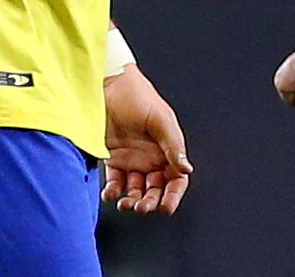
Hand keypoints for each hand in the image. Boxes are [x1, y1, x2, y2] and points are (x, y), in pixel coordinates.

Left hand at [101, 65, 191, 214]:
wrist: (107, 86)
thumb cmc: (138, 96)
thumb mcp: (160, 119)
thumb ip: (173, 145)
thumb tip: (186, 168)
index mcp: (167, 149)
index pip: (176, 179)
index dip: (173, 195)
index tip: (166, 207)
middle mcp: (151, 158)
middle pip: (155, 189)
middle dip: (150, 202)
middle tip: (142, 207)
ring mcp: (132, 160)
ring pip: (135, 190)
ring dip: (132, 201)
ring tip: (126, 204)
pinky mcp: (113, 159)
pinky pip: (115, 183)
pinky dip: (113, 193)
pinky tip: (111, 194)